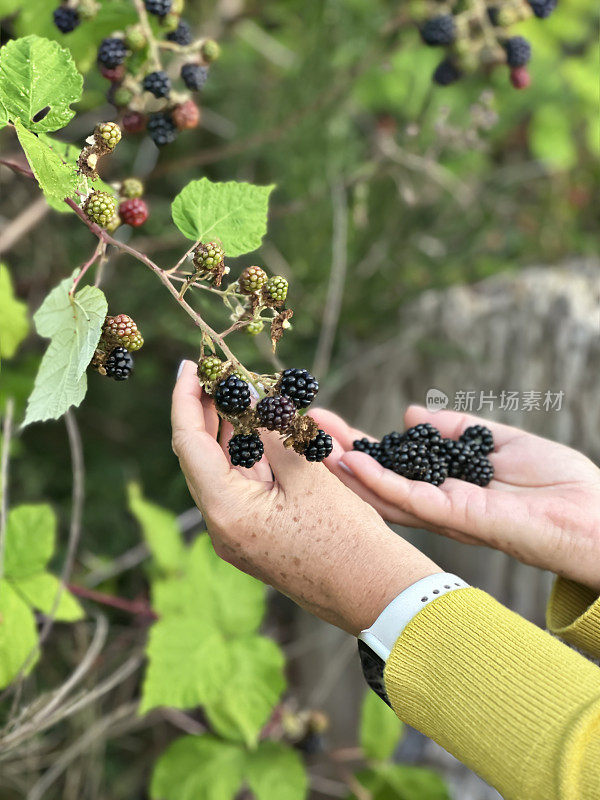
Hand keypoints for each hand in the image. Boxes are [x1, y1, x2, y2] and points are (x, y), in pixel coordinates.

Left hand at [171, 362, 439, 634]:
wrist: (374, 593)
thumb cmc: (347, 538)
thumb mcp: (308, 475)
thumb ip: (272, 432)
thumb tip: (248, 396)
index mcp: (226, 511)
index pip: (189, 443)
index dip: (185, 399)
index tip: (191, 364)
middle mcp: (221, 527)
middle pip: (200, 457)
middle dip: (205, 411)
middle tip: (215, 372)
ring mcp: (236, 535)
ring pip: (220, 472)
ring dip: (226, 432)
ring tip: (234, 391)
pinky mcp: (254, 537)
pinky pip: (240, 488)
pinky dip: (245, 456)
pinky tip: (254, 429)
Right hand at [313, 406, 599, 591]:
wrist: (594, 516)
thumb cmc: (557, 482)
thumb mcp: (497, 441)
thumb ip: (455, 428)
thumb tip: (410, 412)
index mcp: (446, 484)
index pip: (393, 463)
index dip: (360, 443)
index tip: (328, 422)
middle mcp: (437, 501)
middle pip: (378, 479)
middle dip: (340, 455)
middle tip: (304, 430)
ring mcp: (444, 512)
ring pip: (383, 492)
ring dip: (346, 470)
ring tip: (313, 445)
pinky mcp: (457, 518)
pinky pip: (409, 499)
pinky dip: (377, 482)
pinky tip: (350, 463)